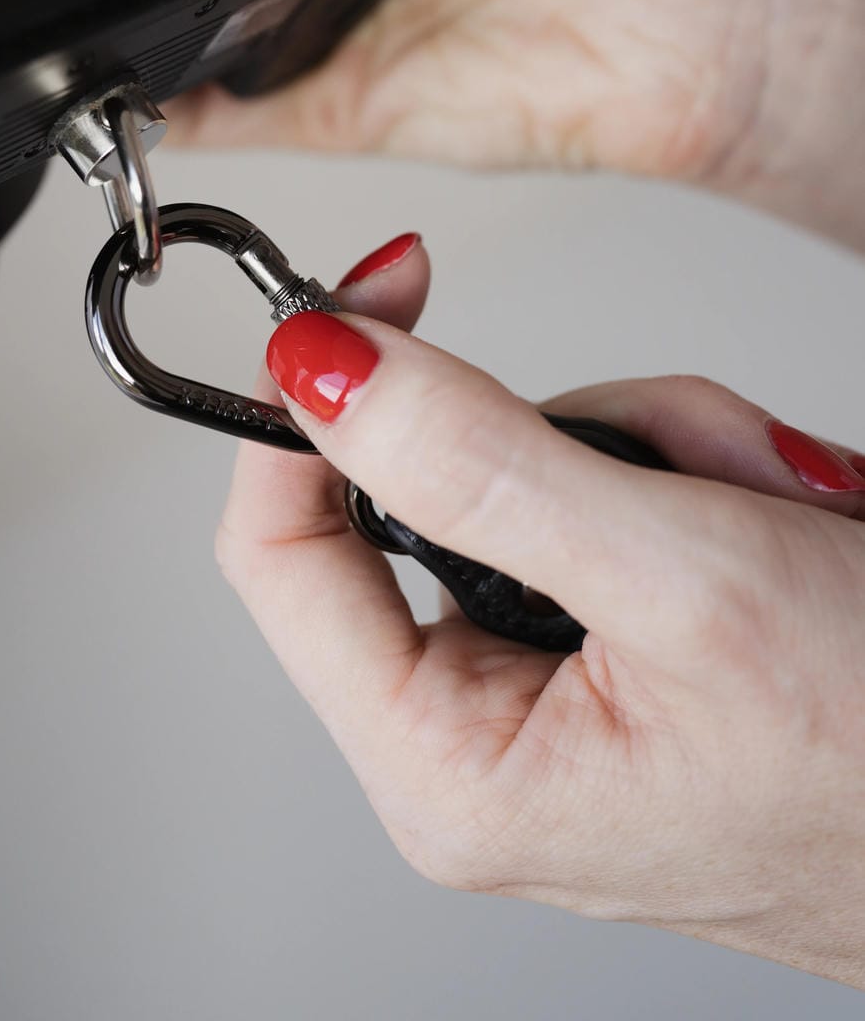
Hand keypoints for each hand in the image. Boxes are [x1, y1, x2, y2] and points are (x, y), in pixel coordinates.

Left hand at [216, 233, 864, 986]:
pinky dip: (696, 480)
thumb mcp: (682, 578)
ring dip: (658, 453)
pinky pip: (604, 499)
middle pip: (427, 491)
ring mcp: (553, 689)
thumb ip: (484, 461)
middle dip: (569, 437)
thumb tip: (315, 368)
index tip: (377, 295)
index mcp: (447, 763)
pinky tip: (783, 532)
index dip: (304, 402)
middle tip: (692, 461)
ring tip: (777, 517)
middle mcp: (478, 737)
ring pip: (531, 474)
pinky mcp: (620, 648)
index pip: (273, 550)